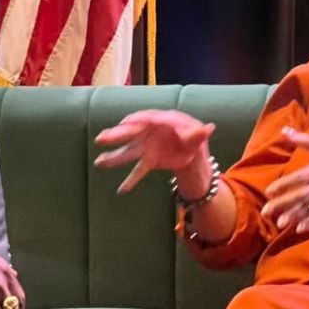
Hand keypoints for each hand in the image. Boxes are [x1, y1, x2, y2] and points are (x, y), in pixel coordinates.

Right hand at [94, 110, 215, 192]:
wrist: (192, 150)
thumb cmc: (193, 136)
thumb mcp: (198, 135)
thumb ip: (199, 133)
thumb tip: (209, 128)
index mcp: (162, 121)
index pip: (147, 119)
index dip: (136, 120)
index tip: (124, 122)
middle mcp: (150, 132)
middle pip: (132, 133)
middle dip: (117, 136)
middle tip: (101, 139)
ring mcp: (147, 146)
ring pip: (129, 151)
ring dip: (115, 157)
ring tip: (99, 162)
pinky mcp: (149, 160)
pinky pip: (139, 170)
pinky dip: (131, 180)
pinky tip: (122, 190)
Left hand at [262, 127, 308, 232]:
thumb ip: (305, 140)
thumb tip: (285, 131)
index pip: (297, 178)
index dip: (282, 185)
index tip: (269, 191)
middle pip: (300, 196)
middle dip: (282, 204)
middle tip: (266, 212)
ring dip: (294, 216)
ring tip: (280, 223)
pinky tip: (299, 228)